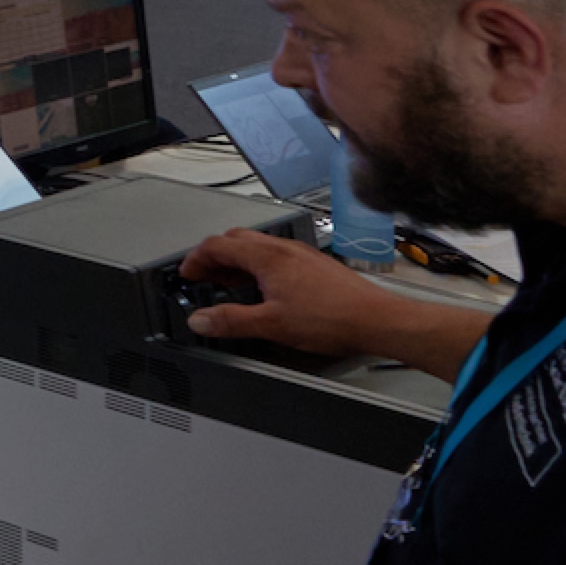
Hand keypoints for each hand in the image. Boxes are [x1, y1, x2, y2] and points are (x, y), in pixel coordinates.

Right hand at [173, 228, 484, 374]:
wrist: (378, 320)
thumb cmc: (333, 318)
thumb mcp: (271, 325)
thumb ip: (230, 321)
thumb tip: (200, 320)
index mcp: (267, 257)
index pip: (218, 245)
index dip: (195, 258)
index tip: (186, 273)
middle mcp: (284, 249)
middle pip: (237, 239)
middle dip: (214, 255)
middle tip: (204, 276)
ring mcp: (302, 255)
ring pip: (258, 247)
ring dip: (237, 261)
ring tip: (231, 284)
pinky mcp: (316, 265)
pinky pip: (277, 256)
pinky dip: (259, 267)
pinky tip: (266, 290)